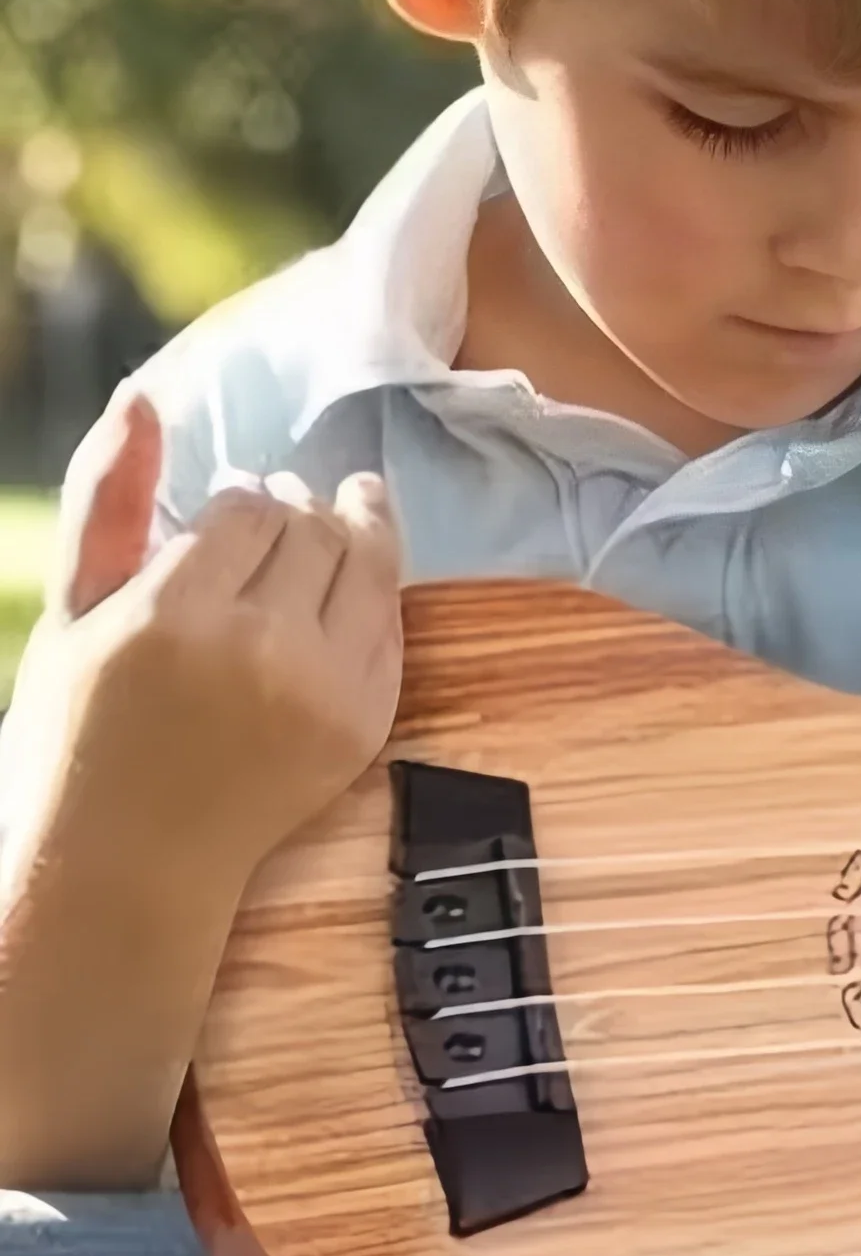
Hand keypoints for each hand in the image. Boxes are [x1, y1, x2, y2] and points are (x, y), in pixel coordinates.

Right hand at [9, 394, 404, 888]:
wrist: (128, 861)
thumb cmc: (79, 727)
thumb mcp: (74, 608)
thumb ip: (107, 496)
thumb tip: (143, 394)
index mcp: (174, 615)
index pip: (249, 510)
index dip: (246, 500)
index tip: (236, 507)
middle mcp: (259, 649)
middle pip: (315, 531)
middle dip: (302, 510)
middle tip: (287, 508)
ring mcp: (322, 692)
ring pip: (368, 569)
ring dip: (353, 535)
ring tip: (334, 522)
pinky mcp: (364, 727)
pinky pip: (390, 629)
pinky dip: (374, 599)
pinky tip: (347, 590)